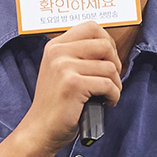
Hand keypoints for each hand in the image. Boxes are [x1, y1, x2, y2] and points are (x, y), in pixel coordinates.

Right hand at [21, 22, 122, 154]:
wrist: (41, 130)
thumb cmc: (56, 105)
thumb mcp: (61, 71)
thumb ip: (78, 56)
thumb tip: (111, 49)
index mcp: (55, 46)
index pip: (91, 27)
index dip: (108, 41)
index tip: (109, 59)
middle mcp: (58, 52)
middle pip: (104, 44)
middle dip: (116, 63)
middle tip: (111, 79)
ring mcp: (64, 67)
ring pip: (109, 67)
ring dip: (116, 84)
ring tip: (108, 94)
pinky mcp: (73, 84)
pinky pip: (108, 84)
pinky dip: (114, 96)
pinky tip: (107, 102)